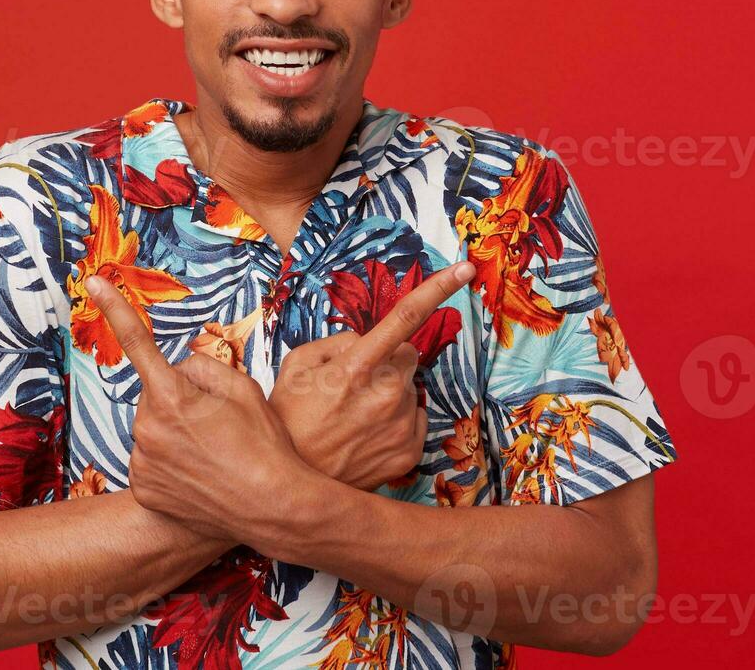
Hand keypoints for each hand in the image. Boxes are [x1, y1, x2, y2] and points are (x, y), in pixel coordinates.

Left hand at [83, 274, 305, 543]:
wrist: (274, 507)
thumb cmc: (264, 445)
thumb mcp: (244, 388)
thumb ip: (203, 368)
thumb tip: (178, 371)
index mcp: (171, 397)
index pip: (138, 342)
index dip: (116, 308)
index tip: (93, 282)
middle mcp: (147, 428)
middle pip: (158, 395)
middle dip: (180, 400)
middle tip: (219, 426)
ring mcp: (141, 462)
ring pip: (154, 428)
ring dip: (175, 433)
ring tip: (214, 455)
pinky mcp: (143, 487)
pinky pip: (151, 459)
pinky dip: (171, 462)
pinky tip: (200, 475)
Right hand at [269, 260, 476, 489]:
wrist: (294, 484)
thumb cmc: (289, 418)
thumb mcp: (295, 366)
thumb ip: (335, 341)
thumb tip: (365, 339)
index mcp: (356, 367)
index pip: (404, 318)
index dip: (437, 289)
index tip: (465, 270)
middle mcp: (386, 394)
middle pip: (409, 355)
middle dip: (389, 360)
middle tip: (354, 384)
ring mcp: (401, 425)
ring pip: (409, 389)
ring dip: (390, 393)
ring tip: (354, 415)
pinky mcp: (410, 451)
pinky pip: (416, 418)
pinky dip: (397, 420)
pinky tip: (367, 433)